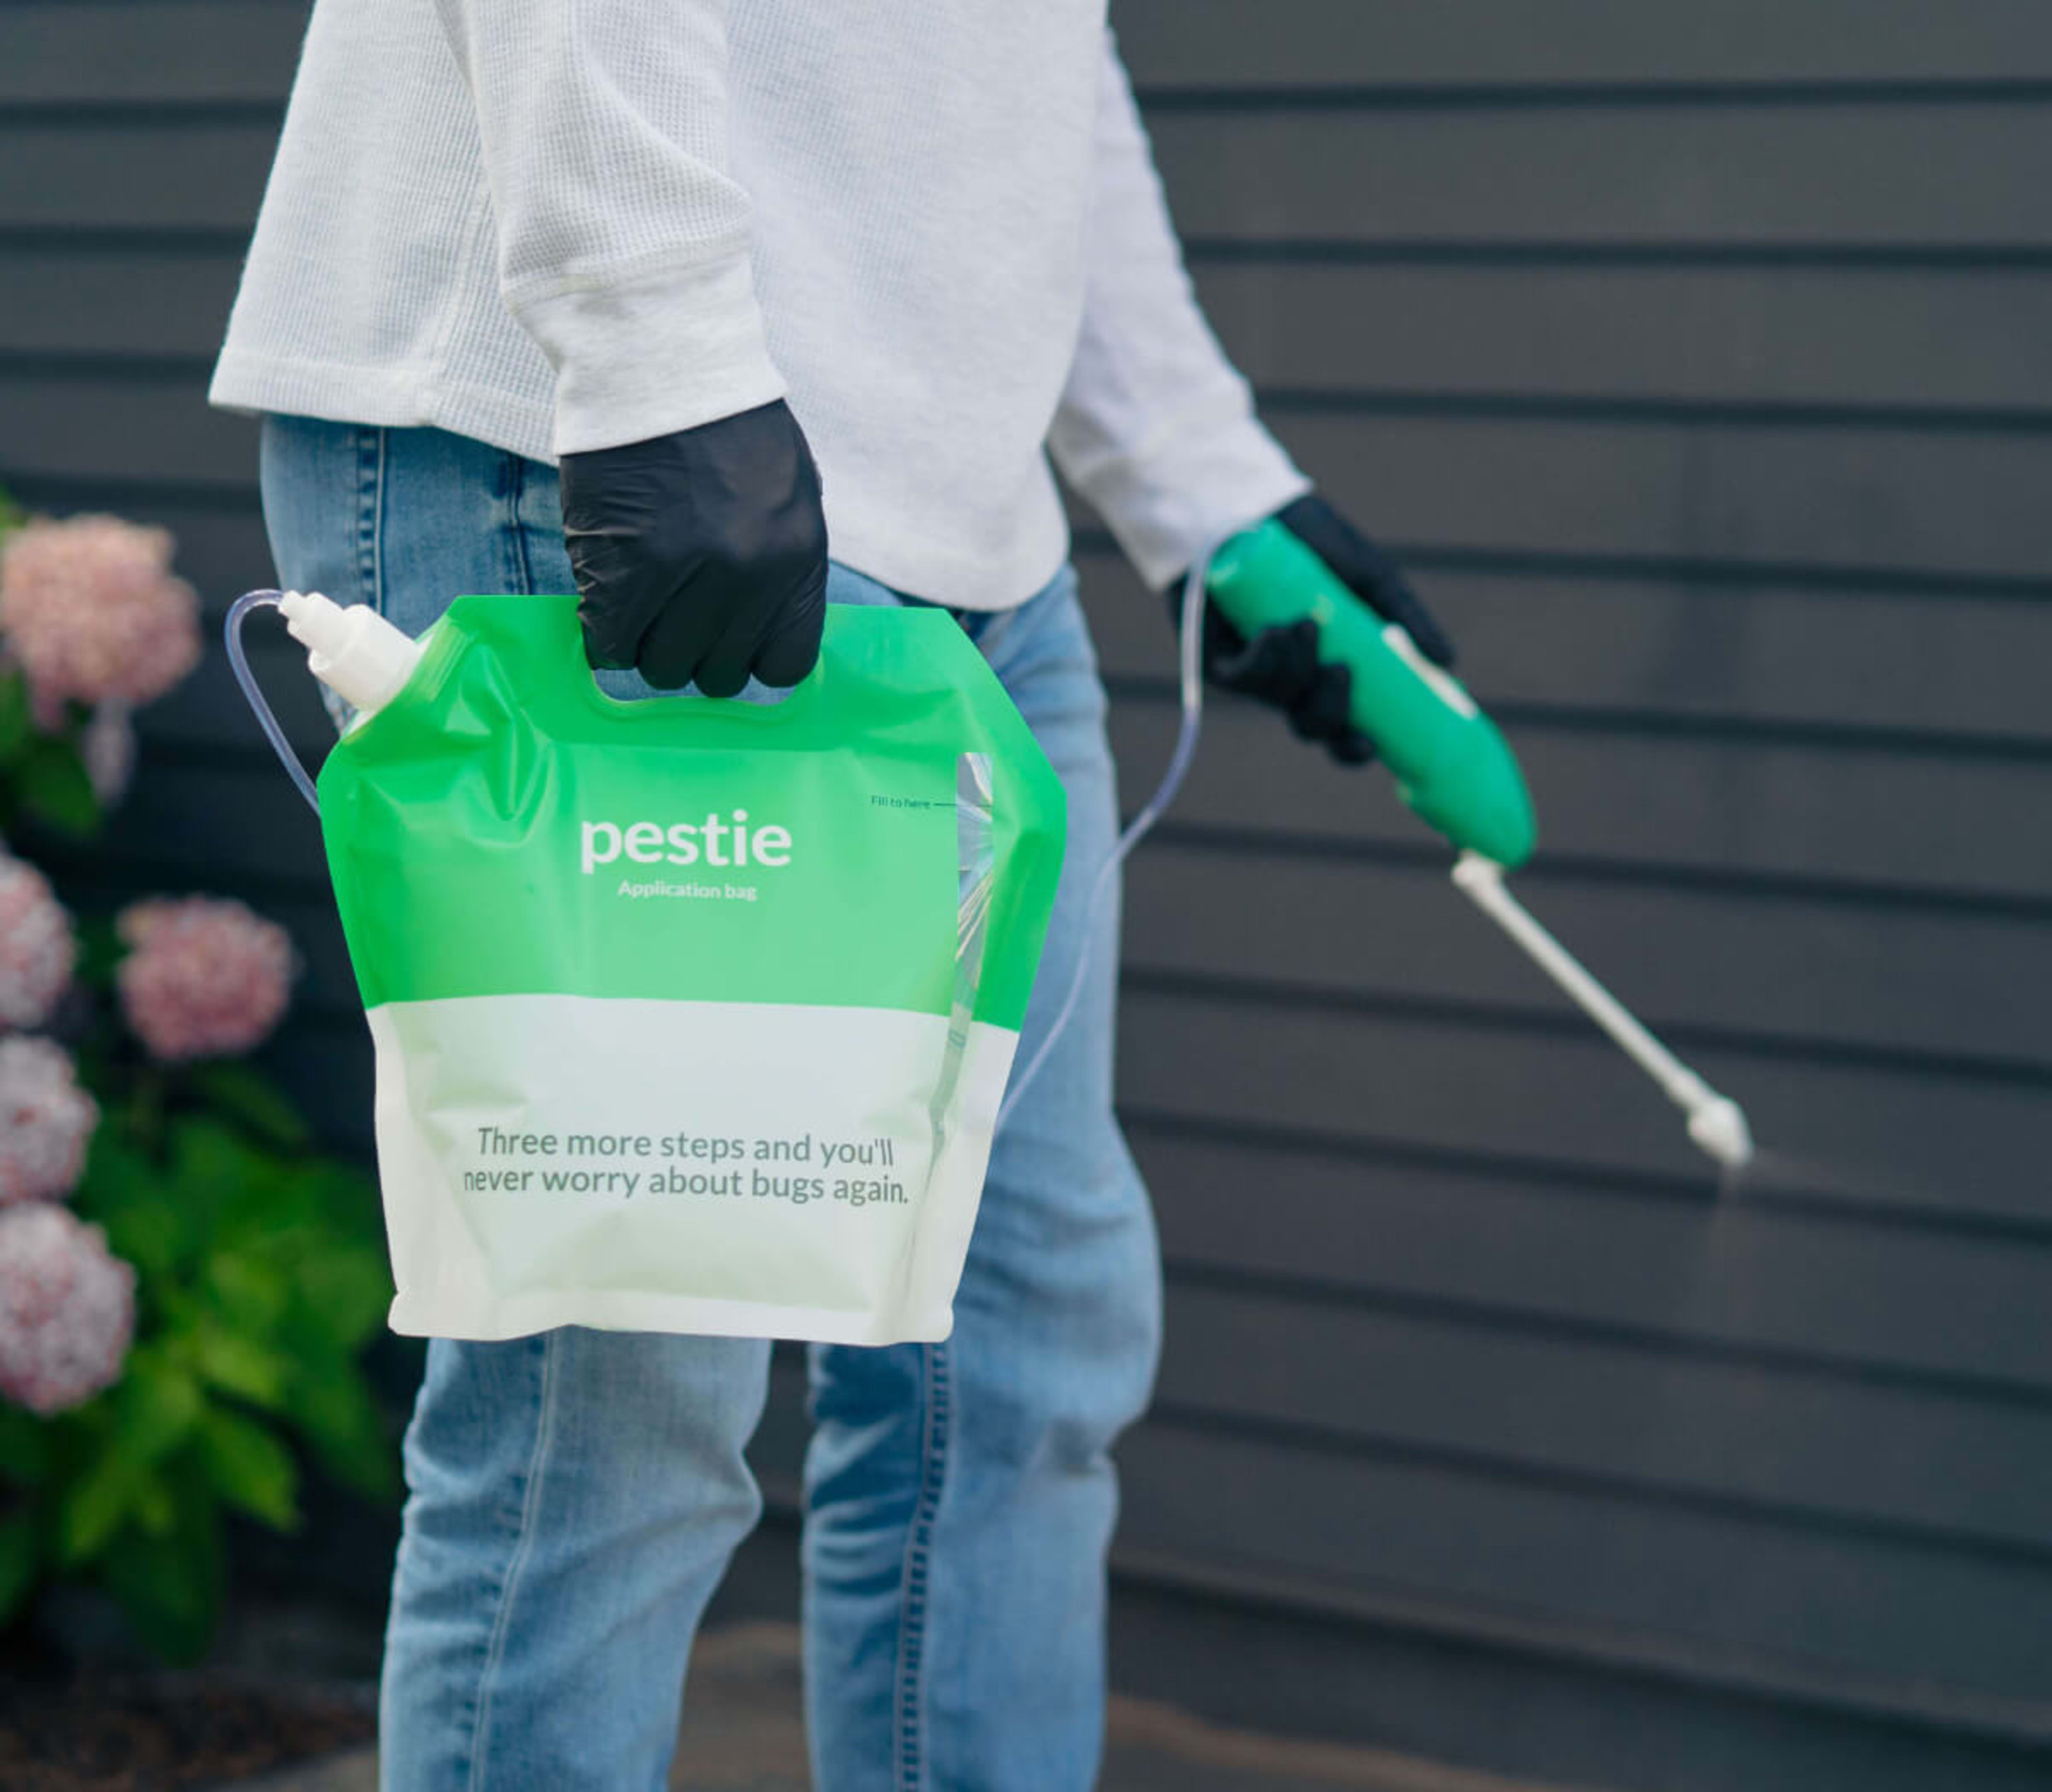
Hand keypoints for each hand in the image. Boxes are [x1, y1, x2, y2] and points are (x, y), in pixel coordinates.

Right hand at [561, 399, 828, 695]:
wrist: (662, 359)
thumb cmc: (729, 424)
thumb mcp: (790, 496)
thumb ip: (781, 569)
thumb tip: (762, 636)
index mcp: (796, 558)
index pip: (785, 665)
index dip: (752, 660)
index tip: (730, 641)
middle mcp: (747, 576)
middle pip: (717, 674)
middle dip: (696, 654)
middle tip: (676, 617)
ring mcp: (682, 575)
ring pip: (661, 666)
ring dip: (649, 646)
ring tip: (641, 606)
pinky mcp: (620, 566)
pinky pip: (611, 643)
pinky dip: (607, 634)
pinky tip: (610, 602)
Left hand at [1193, 492, 1454, 765]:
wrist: (1258, 507)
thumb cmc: (1315, 542)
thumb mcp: (1370, 576)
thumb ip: (1407, 616)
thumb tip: (1448, 662)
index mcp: (1334, 673)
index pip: (1344, 731)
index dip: (1353, 749)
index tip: (1369, 742)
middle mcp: (1294, 681)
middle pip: (1312, 728)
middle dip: (1329, 712)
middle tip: (1342, 670)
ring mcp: (1256, 671)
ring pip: (1279, 700)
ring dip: (1297, 670)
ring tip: (1305, 622)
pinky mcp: (1219, 655)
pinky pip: (1240, 678)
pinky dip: (1262, 660)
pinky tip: (1275, 630)